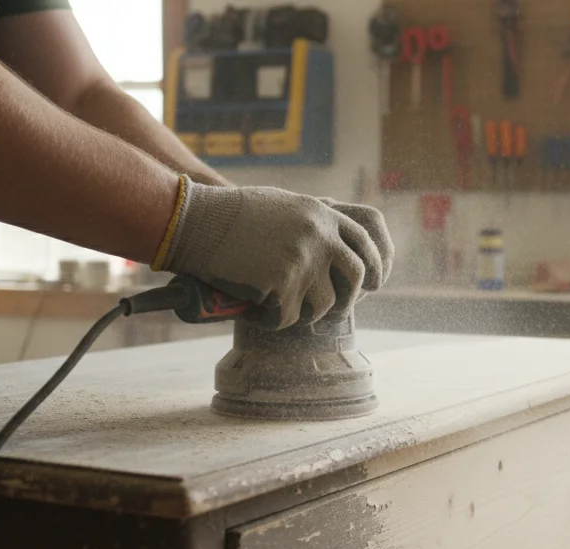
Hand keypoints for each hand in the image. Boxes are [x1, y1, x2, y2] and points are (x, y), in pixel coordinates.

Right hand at [160, 182, 391, 328]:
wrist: (195, 221)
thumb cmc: (230, 216)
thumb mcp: (283, 206)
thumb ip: (313, 224)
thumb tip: (336, 250)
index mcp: (322, 214)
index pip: (364, 242)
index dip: (374, 267)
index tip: (373, 285)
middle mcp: (320, 236)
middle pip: (356, 278)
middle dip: (346, 302)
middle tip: (329, 315)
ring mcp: (304, 261)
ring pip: (323, 306)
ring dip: (300, 314)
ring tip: (272, 304)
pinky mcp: (283, 285)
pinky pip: (287, 318)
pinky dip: (268, 320)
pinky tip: (249, 307)